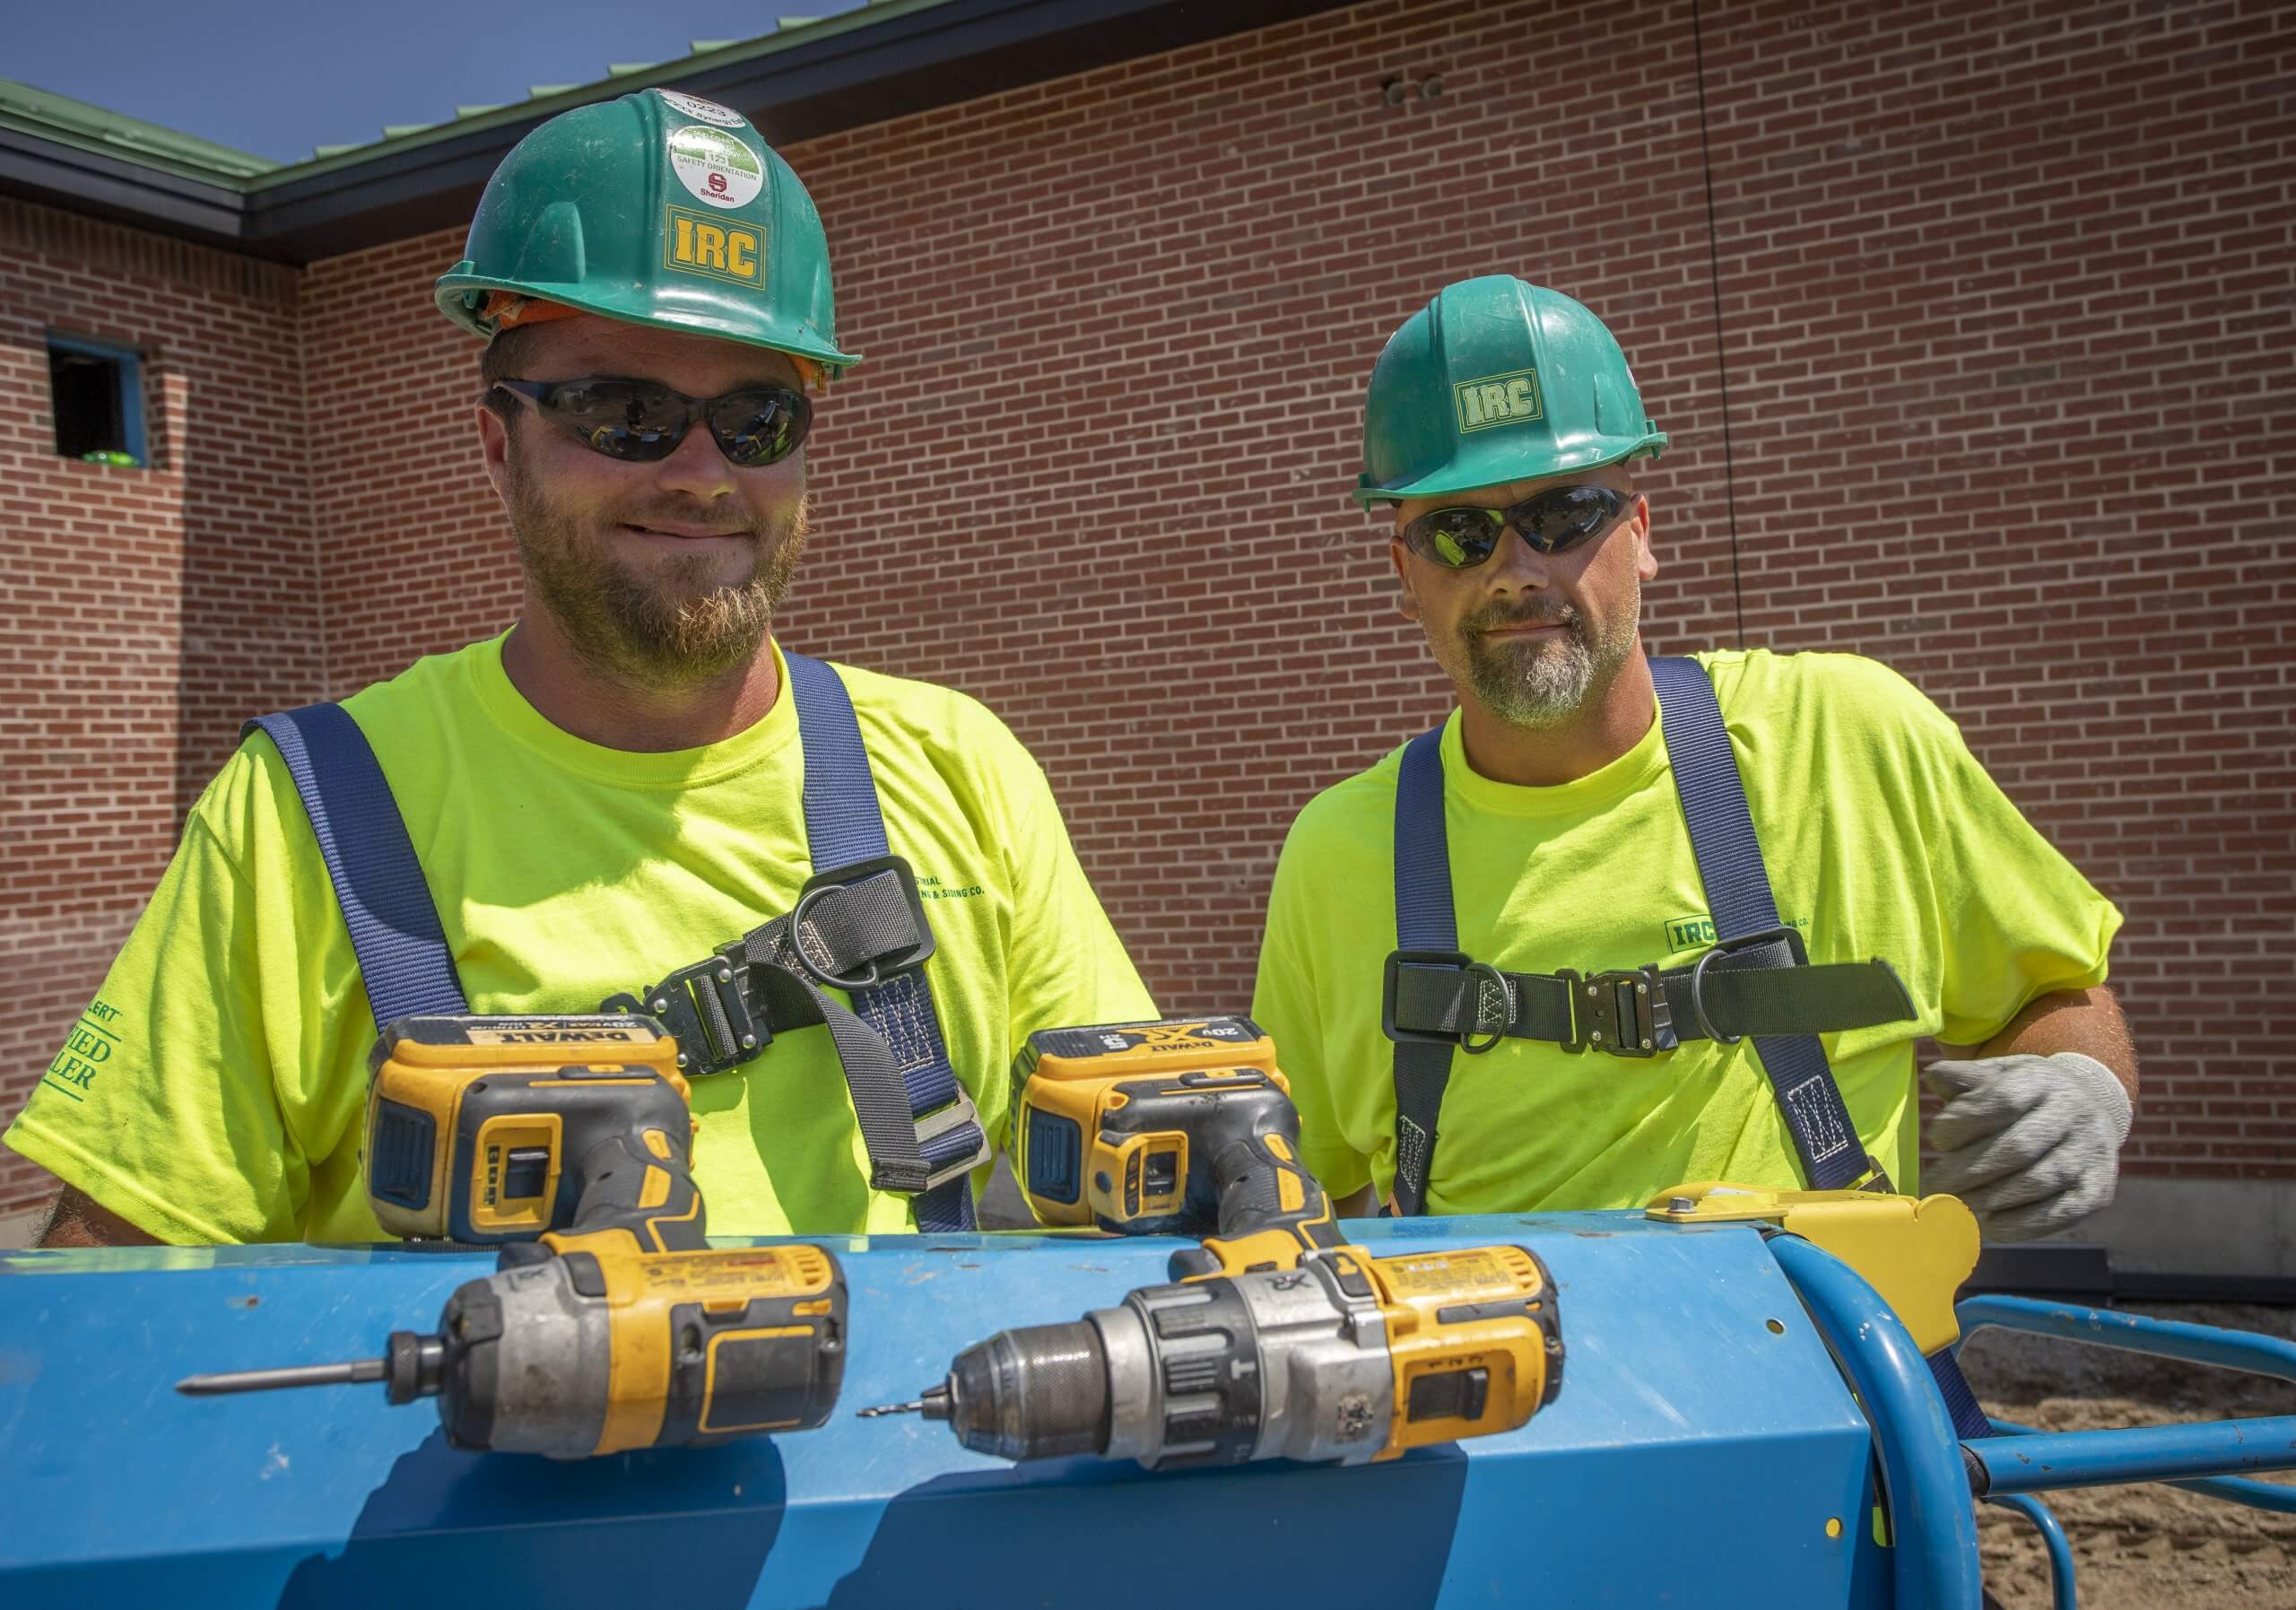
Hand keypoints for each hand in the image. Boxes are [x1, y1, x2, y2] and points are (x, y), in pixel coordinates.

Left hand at [1920, 1052, 2132, 1241]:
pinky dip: (2022, 1223)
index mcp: (2043, 1081)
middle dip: (1969, 1169)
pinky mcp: (2099, 1190)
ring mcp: (2091, 1153)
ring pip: (2039, 1181)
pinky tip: (1992, 1224)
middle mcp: (2075, 1114)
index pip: (2003, 1099)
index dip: (1965, 1123)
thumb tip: (1936, 1077)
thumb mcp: (1999, 1076)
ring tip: (1959, 1203)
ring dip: (1991, 1198)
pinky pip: (2061, 1212)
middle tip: (1935, 1184)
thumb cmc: (2027, 1097)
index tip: (1938, 1141)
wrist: (2090, 1110)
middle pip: (2019, 1147)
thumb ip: (1966, 1078)